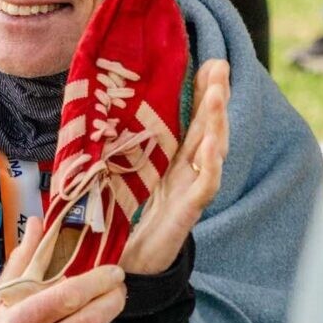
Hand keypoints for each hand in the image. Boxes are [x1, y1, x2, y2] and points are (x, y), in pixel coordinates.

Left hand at [120, 59, 229, 275]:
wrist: (122, 261)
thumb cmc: (121, 212)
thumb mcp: (119, 166)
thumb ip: (119, 139)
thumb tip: (103, 101)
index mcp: (171, 156)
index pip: (191, 116)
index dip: (201, 90)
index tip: (206, 61)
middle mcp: (186, 168)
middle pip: (207, 126)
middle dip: (216, 96)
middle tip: (219, 65)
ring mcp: (189, 188)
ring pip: (212, 150)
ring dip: (216, 121)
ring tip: (218, 94)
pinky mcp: (187, 212)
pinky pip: (205, 185)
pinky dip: (211, 164)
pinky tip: (212, 143)